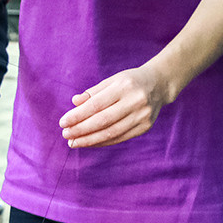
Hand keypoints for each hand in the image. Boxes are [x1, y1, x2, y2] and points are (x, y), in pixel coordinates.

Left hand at [60, 64, 175, 148]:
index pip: (96, 105)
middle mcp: (135, 101)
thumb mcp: (112, 80)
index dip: (78, 116)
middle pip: (103, 121)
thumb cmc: (130, 81)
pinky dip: (102, 142)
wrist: (160, 85)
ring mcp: (142, 116)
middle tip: (66, 135)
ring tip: (74, 142)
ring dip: (89, 140)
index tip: (63, 122)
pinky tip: (89, 142)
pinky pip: (120, 138)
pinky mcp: (145, 127)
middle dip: (81, 130)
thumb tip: (74, 103)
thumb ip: (93, 92)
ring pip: (111, 133)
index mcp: (124, 86)